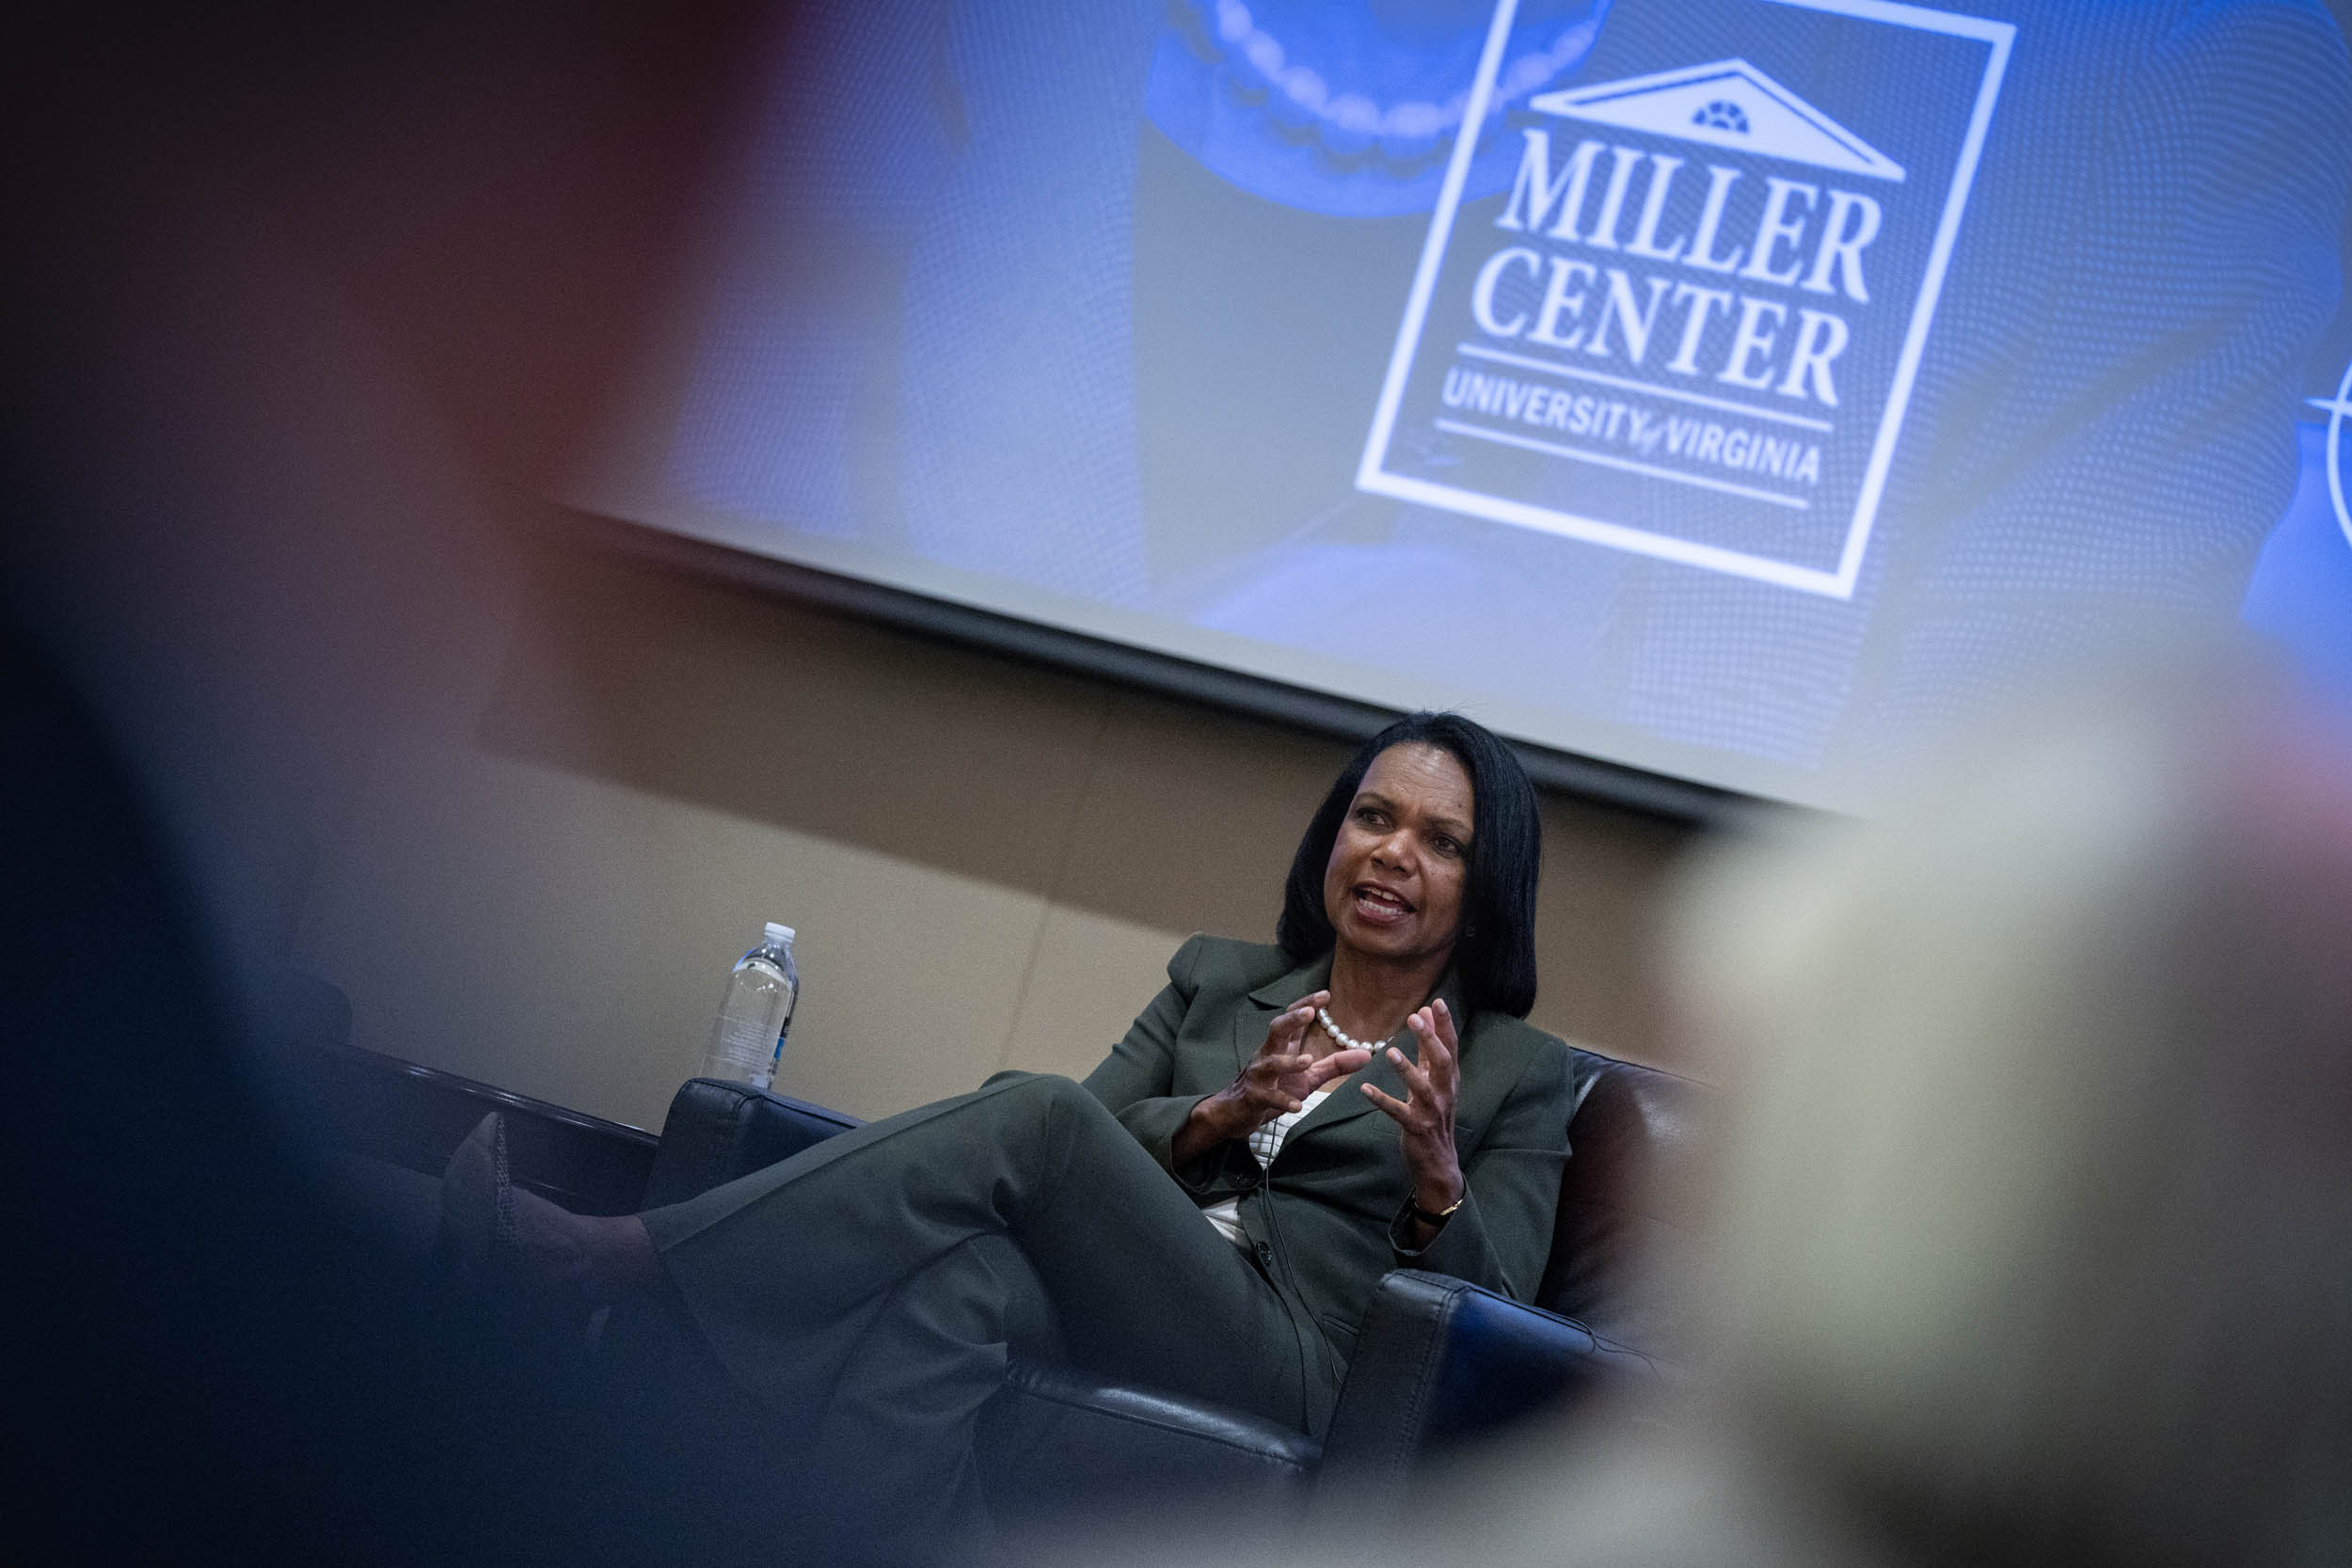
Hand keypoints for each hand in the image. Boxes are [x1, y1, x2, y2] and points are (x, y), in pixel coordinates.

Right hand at [1174, 992, 1371, 1163]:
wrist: (1237, 1113)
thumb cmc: (1275, 1088)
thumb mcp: (1309, 1077)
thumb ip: (1335, 1065)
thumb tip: (1367, 1055)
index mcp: (1281, 1046)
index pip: (1293, 1019)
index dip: (1307, 1005)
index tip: (1325, 995)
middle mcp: (1268, 1055)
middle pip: (1277, 1030)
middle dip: (1292, 1020)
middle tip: (1309, 1012)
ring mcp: (1259, 1075)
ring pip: (1270, 1063)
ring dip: (1288, 1062)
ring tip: (1307, 1061)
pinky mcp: (1254, 1097)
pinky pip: (1268, 1096)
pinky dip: (1282, 1100)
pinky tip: (1296, 1106)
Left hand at [1361, 1000, 1463, 1235]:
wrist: (1438, 1161)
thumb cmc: (1434, 1114)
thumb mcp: (1435, 1081)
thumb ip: (1428, 1049)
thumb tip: (1425, 1012)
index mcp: (1449, 1079)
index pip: (1451, 1047)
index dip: (1445, 1025)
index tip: (1438, 1001)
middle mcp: (1445, 1093)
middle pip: (1443, 1063)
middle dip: (1430, 1040)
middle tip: (1414, 1018)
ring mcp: (1432, 1112)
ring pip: (1422, 1088)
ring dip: (1407, 1070)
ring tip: (1390, 1053)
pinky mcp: (1416, 1128)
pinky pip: (1398, 1113)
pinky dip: (1382, 1101)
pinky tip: (1364, 1090)